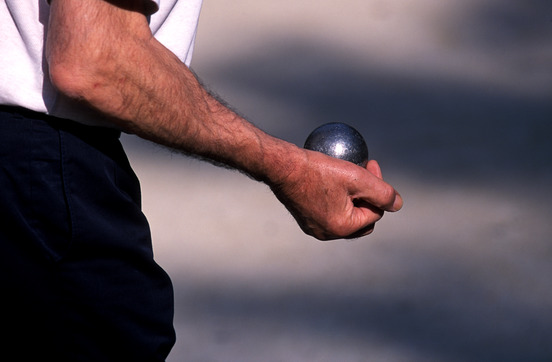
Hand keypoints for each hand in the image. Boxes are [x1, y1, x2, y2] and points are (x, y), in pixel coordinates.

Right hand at [270, 150, 402, 239]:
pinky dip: (335, 199)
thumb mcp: (357, 178)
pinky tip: (332, 180)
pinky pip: (328, 212)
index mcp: (343, 228)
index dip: (378, 189)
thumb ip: (382, 193)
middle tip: (364, 175)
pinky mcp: (304, 219)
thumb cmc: (318, 171)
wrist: (281, 167)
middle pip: (361, 219)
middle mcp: (328, 233)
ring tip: (350, 177)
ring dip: (352, 198)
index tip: (371, 164)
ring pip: (344, 215)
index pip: (374, 212)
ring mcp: (313, 228)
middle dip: (367, 198)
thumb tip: (398, 205)